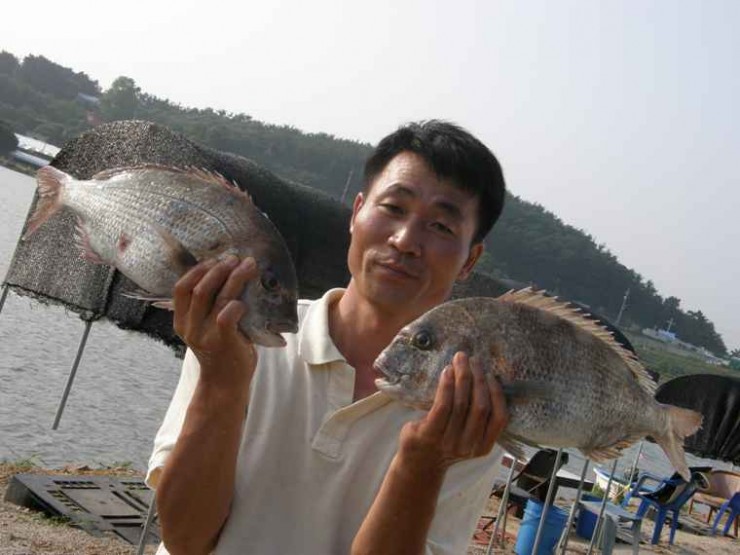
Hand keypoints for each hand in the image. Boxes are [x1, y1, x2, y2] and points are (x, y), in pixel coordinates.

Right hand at [173, 255, 257, 384]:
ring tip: (247, 266)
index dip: (197, 270)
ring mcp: (205, 334)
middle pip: (199, 289)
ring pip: (217, 298)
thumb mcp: (206, 328)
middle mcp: (189, 327)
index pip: (181, 288)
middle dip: (218, 269)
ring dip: (234, 278)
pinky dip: (237, 303)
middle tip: (234, 258)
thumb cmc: (221, 351)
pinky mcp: (223, 340)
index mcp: (181, 321)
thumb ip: (209, 307)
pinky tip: (245, 301)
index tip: (213, 259)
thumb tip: (228, 274)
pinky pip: (227, 315)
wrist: (225, 383)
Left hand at [398, 351, 507, 471]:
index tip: (491, 375)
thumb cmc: (444, 442)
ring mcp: (449, 442)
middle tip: (474, 361)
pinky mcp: (430, 434)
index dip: (497, 394)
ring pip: (461, 404)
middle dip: (479, 379)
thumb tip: (483, 379)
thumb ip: (478, 418)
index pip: (499, 418)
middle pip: (480, 407)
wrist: (418, 462)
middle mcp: (468, 446)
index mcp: (483, 446)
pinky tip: (447, 371)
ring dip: (462, 377)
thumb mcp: (467, 436)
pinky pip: (443, 406)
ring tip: (460, 360)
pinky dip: (446, 386)